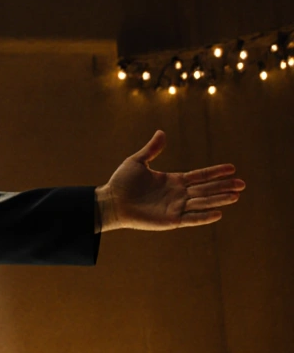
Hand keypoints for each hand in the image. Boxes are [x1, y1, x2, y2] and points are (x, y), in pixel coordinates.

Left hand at [97, 130, 243, 231]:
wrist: (110, 201)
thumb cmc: (122, 182)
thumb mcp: (137, 162)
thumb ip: (152, 149)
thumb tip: (161, 132)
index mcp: (173, 180)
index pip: (200, 175)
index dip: (215, 172)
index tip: (232, 168)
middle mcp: (178, 194)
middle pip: (206, 189)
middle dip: (224, 186)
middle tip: (243, 184)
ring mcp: (175, 207)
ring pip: (202, 202)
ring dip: (219, 199)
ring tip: (236, 195)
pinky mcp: (170, 220)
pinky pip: (191, 218)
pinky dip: (204, 216)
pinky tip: (219, 213)